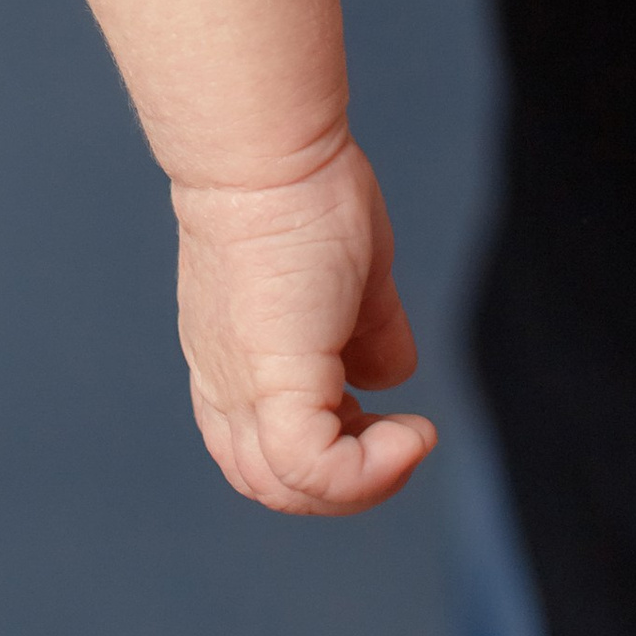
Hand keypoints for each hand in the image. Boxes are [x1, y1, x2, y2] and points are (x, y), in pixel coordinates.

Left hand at [170, 138, 434, 516]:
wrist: (266, 150)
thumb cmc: (305, 192)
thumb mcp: (348, 281)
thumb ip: (366, 334)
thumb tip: (389, 376)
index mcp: (229, 358)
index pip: (255, 447)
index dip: (318, 454)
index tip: (374, 417)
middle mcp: (222, 378)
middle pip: (266, 480)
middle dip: (343, 484)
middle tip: (397, 441)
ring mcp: (239, 382)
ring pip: (282, 486)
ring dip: (361, 484)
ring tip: (406, 441)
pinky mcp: (272, 377)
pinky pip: (312, 467)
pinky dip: (369, 472)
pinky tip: (413, 432)